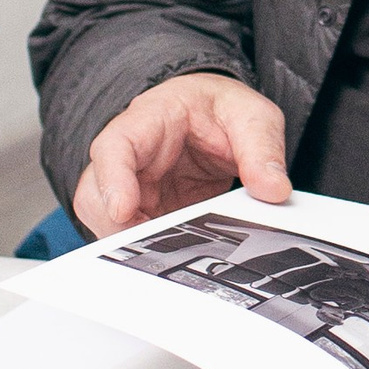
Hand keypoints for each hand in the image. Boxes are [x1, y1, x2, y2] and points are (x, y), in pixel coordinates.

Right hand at [72, 72, 292, 236]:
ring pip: (106, 222)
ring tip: (172, 255)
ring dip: (132, 244)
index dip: (112, 178)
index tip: (123, 209)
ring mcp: (132, 187)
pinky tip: (176, 259)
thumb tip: (274, 190)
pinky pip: (131, 237)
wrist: (214, 116)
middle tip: (155, 248)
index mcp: (150, 120)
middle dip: (117, 227)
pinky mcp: (145, 212)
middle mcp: (130, 156)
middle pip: (95, 194)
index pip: (114, 145)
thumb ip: (263, 149)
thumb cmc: (221, 108)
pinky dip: (148, 252)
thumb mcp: (252, 115)